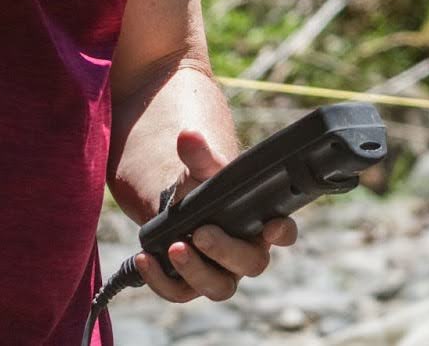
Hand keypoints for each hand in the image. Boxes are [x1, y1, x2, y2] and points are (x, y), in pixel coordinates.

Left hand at [134, 131, 298, 303]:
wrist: (176, 205)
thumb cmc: (203, 186)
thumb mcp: (202, 170)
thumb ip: (200, 155)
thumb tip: (188, 136)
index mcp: (261, 224)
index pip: (283, 232)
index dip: (282, 232)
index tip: (271, 226)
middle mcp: (246, 254)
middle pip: (250, 264)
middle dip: (226, 251)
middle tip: (202, 233)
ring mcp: (221, 274)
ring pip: (220, 287)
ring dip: (196, 271)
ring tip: (174, 248)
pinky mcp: (191, 286)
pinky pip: (181, 293)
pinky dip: (161, 280)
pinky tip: (145, 258)